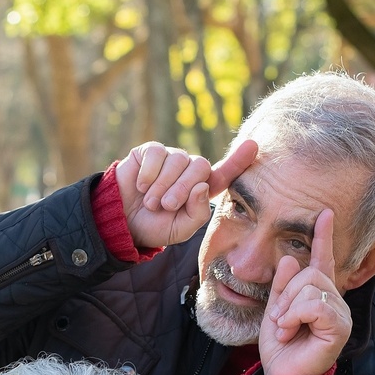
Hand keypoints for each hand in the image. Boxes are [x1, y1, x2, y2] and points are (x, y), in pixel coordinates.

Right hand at [116, 139, 257, 248]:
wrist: (122, 222)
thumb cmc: (155, 226)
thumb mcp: (180, 229)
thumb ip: (197, 213)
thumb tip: (202, 186)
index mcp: (202, 189)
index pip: (225, 173)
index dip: (239, 160)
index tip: (253, 145)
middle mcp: (189, 170)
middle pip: (200, 166)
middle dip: (182, 188)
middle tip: (166, 206)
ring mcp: (171, 158)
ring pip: (178, 160)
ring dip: (163, 185)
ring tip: (151, 202)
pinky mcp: (151, 151)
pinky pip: (157, 153)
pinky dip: (149, 173)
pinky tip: (141, 186)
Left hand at [258, 210, 348, 374]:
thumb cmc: (281, 347)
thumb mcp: (275, 309)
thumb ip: (282, 285)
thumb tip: (288, 258)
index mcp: (318, 294)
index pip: (322, 260)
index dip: (323, 237)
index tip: (325, 213)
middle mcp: (334, 300)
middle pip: (310, 273)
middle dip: (286, 294)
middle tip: (280, 319)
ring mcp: (339, 313)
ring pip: (311, 287)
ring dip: (288, 308)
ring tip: (285, 328)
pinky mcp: (340, 327)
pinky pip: (315, 305)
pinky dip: (295, 316)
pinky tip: (291, 331)